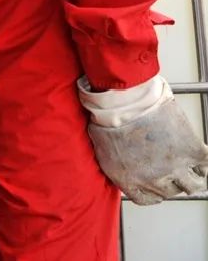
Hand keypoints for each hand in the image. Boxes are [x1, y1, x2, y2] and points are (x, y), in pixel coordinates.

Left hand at [80, 75, 207, 203]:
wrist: (127, 99)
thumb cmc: (110, 115)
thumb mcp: (100, 144)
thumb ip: (113, 160)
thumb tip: (121, 163)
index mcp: (127, 179)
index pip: (146, 198)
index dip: (153, 191)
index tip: (157, 185)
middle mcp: (151, 180)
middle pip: (169, 191)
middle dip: (170, 180)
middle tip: (171, 167)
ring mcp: (174, 168)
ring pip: (193, 185)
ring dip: (193, 177)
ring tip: (190, 166)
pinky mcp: (192, 153)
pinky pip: (205, 166)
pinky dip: (203, 161)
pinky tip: (197, 152)